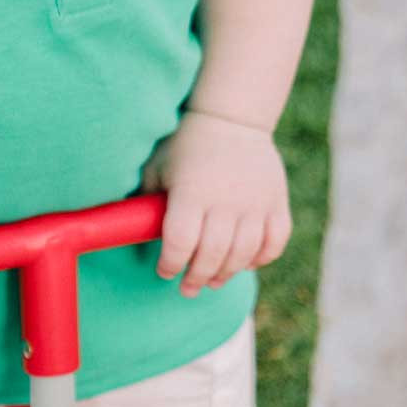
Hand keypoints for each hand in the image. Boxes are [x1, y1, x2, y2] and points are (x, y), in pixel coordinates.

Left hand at [138, 109, 292, 295]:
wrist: (231, 118)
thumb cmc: (185, 147)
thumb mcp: (157, 169)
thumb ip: (145, 205)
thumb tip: (129, 242)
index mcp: (191, 192)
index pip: (179, 242)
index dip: (169, 264)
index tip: (164, 271)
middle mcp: (225, 200)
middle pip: (211, 255)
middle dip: (196, 278)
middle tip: (188, 288)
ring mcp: (255, 202)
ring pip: (243, 254)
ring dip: (226, 274)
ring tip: (213, 281)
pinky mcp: (277, 202)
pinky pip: (275, 242)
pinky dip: (262, 258)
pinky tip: (246, 263)